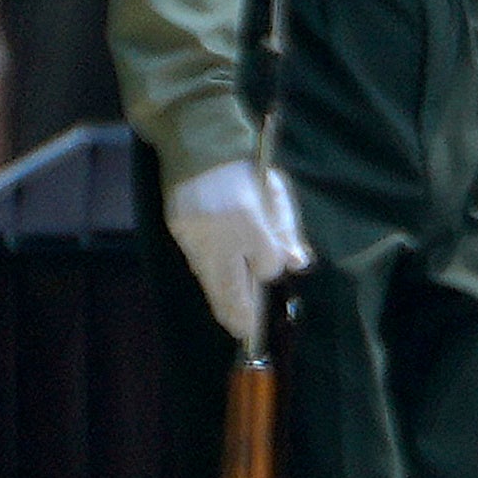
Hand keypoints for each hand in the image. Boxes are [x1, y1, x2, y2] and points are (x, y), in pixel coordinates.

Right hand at [164, 157, 310, 342]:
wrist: (199, 146)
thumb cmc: (244, 168)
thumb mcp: (274, 192)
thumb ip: (286, 229)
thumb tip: (298, 263)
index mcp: (249, 218)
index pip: (265, 263)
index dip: (268, 267)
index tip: (268, 266)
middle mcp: (221, 231)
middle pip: (232, 284)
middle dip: (240, 311)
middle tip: (245, 331)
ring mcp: (195, 233)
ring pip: (211, 279)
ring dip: (222, 302)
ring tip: (233, 322)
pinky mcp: (179, 231)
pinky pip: (196, 264)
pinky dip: (208, 279)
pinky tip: (216, 291)